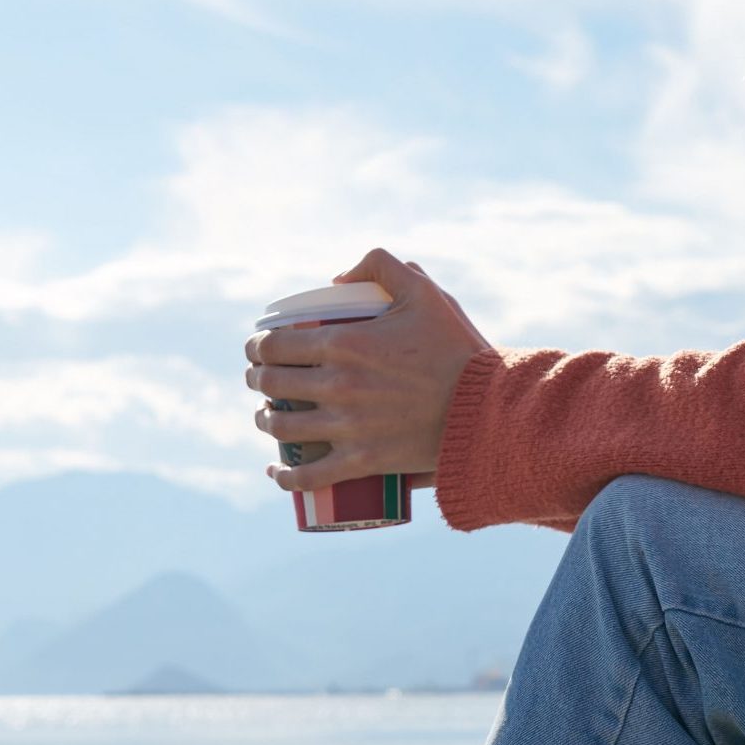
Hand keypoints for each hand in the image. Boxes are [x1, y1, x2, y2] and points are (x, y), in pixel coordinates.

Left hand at [246, 247, 493, 493]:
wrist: (487, 407)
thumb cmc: (457, 348)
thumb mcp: (424, 293)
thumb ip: (383, 267)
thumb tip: (338, 277)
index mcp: (345, 344)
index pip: (276, 345)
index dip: (257, 346)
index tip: (258, 348)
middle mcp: (337, 386)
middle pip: (272, 386)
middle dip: (257, 381)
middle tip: (261, 379)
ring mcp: (347, 428)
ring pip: (282, 429)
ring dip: (264, 422)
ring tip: (268, 417)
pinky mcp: (362, 461)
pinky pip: (309, 477)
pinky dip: (284, 477)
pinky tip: (277, 472)